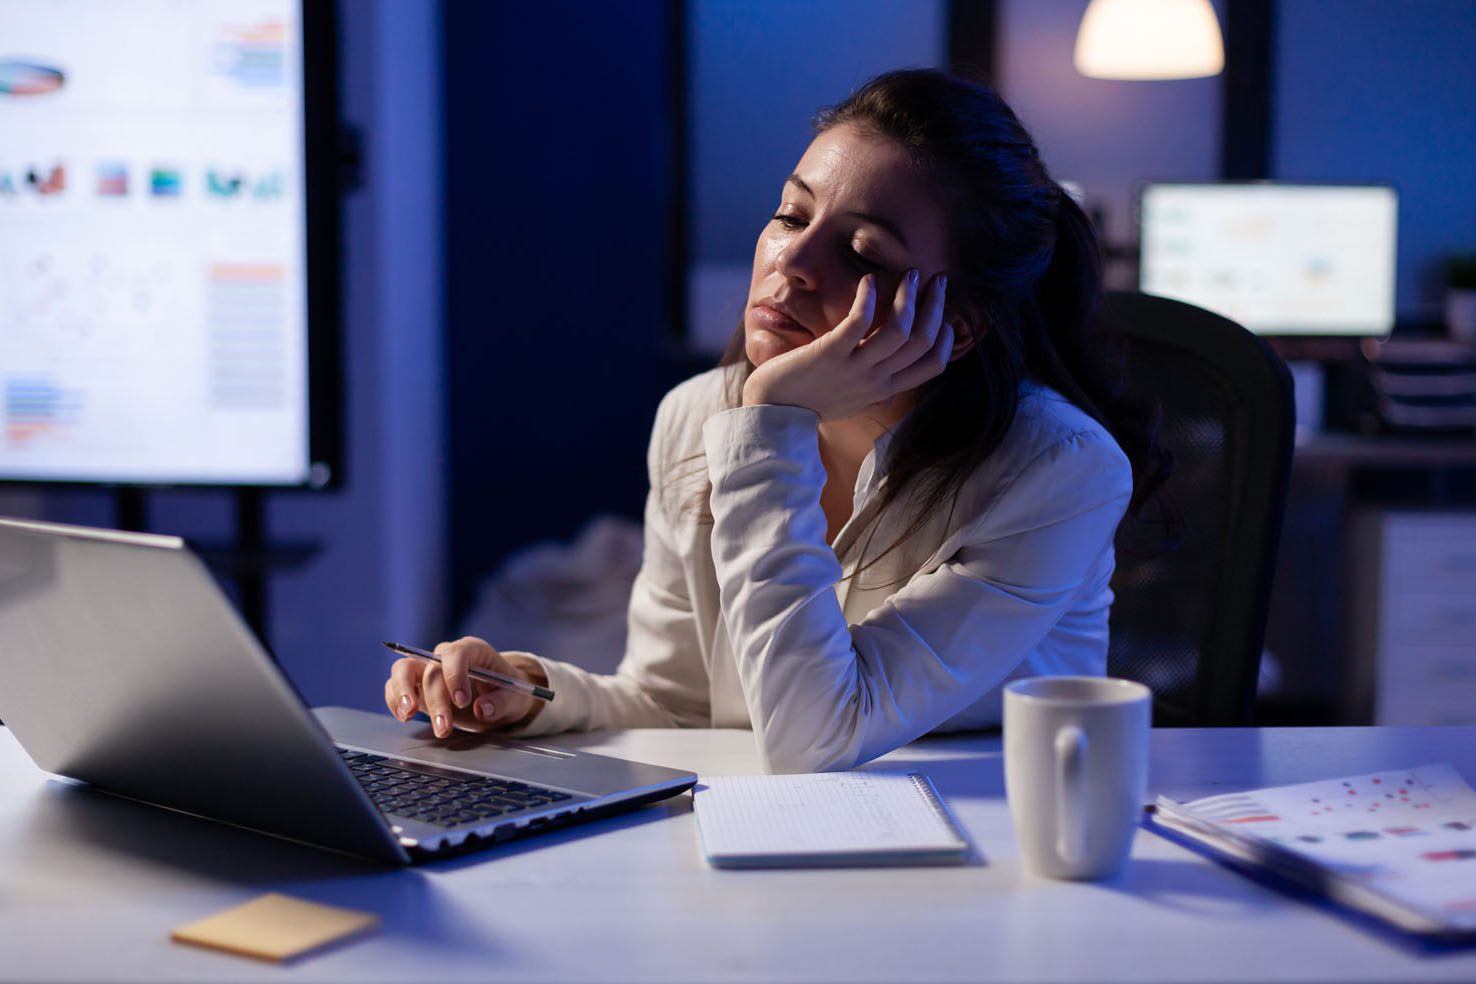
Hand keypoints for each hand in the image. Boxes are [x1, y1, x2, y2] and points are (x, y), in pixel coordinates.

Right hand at [384, 636, 542, 736]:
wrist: (496, 699)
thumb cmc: (506, 693)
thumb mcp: (515, 699)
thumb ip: (501, 702)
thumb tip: (482, 709)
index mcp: (473, 650)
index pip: (457, 653)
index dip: (455, 675)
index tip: (462, 702)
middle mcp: (446, 655)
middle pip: (432, 669)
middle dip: (436, 701)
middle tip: (443, 728)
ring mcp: (428, 668)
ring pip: (404, 669)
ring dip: (403, 693)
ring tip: (408, 715)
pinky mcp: (415, 685)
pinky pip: (395, 686)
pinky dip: (395, 700)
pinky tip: (404, 717)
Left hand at [742, 270, 952, 419]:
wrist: (770, 414)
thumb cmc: (808, 403)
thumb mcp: (852, 402)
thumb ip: (873, 392)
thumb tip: (889, 389)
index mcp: (883, 389)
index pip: (932, 365)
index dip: (945, 337)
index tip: (945, 314)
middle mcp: (875, 380)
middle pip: (921, 341)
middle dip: (935, 306)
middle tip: (936, 281)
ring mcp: (854, 367)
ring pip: (899, 329)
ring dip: (909, 297)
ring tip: (910, 275)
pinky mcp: (829, 353)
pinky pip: (859, 321)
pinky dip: (868, 297)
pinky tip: (868, 281)